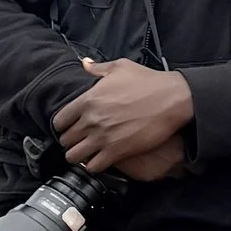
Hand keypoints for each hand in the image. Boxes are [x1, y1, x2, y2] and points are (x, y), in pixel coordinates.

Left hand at [53, 57, 194, 178]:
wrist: (172, 99)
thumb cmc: (148, 82)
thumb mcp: (121, 67)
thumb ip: (98, 68)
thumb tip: (85, 64)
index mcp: (87, 100)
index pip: (59, 121)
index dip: (62, 126)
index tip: (70, 127)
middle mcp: (91, 120)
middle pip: (65, 140)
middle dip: (71, 141)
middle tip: (80, 140)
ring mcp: (103, 138)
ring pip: (74, 156)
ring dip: (79, 155)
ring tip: (87, 152)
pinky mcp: (117, 151)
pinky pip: (93, 167)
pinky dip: (93, 165)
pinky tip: (100, 159)